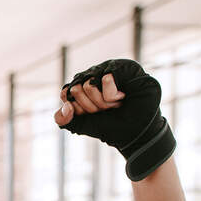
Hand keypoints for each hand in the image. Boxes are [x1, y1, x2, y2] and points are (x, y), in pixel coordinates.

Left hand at [55, 58, 175, 181]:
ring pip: (89, 85)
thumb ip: (63, 119)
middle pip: (75, 89)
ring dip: (105, 103)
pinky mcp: (122, 66)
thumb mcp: (81, 125)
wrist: (137, 133)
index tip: (93, 114)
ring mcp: (106, 69)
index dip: (78, 109)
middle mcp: (92, 75)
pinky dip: (114, 95)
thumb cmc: (112, 125)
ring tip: (118, 104)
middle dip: (92, 107)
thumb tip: (66, 104)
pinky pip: (106, 79)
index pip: (65, 94)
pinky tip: (125, 96)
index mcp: (80, 87)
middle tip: (108, 109)